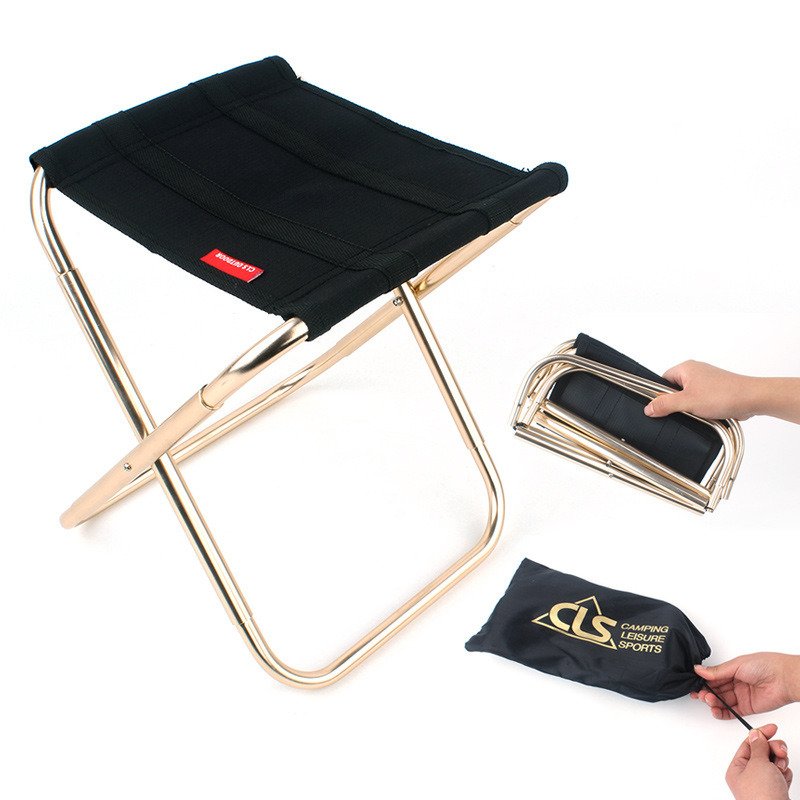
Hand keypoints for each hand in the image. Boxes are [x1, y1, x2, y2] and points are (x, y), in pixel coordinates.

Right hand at [643, 361, 799, 423]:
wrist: (752, 398)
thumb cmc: (725, 394)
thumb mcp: (687, 402)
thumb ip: (665, 404)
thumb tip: (649, 408)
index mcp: (685, 368)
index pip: (661, 381)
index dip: (659, 395)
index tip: (659, 406)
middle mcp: (695, 372)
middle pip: (674, 390)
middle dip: (676, 403)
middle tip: (681, 411)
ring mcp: (706, 381)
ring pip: (687, 397)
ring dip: (690, 408)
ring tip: (697, 412)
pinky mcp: (715, 391)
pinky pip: (700, 401)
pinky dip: (701, 409)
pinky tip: (705, 415)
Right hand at [693, 653, 799, 718]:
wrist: (784, 679)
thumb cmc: (765, 666)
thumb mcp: (736, 665)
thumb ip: (717, 671)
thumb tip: (698, 670)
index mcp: (732, 670)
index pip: (713, 677)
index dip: (703, 681)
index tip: (694, 684)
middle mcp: (735, 683)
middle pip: (716, 690)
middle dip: (706, 692)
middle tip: (700, 694)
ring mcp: (741, 696)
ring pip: (721, 701)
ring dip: (712, 702)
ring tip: (709, 701)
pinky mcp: (747, 708)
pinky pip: (731, 712)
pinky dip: (722, 713)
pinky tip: (716, 711)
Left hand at [726, 725, 791, 799]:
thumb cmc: (762, 796)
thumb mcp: (757, 764)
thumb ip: (758, 746)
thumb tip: (755, 734)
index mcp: (737, 769)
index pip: (748, 744)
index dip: (760, 734)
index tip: (773, 728)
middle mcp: (748, 777)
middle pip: (762, 753)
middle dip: (773, 750)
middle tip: (781, 752)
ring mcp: (762, 785)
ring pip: (773, 763)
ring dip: (780, 762)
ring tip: (781, 769)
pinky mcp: (775, 792)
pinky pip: (780, 775)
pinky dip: (784, 775)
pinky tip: (784, 779)